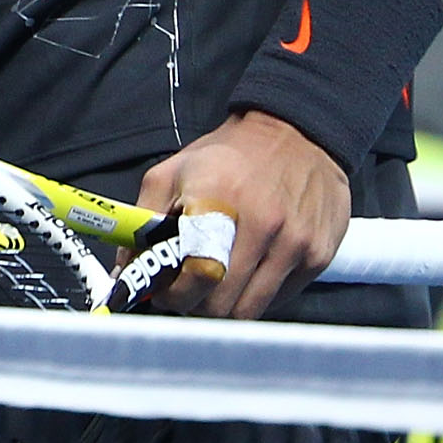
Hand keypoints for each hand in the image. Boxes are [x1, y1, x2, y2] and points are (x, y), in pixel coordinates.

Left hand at [131, 111, 349, 319]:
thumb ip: (143, 221)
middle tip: (186, 293)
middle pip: (222, 302)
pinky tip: (246, 274)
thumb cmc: (228, 156)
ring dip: (225, 307)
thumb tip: (124, 270)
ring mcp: (295, 242)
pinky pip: (279, 299)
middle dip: (196, 306)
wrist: (294, 132)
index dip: (173, 295)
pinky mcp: (318, 255)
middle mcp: (263, 223)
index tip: (162, 294)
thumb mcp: (174, 172)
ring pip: (250, 310)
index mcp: (218, 199)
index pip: (196, 274)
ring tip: (213, 286)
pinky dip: (256, 296)